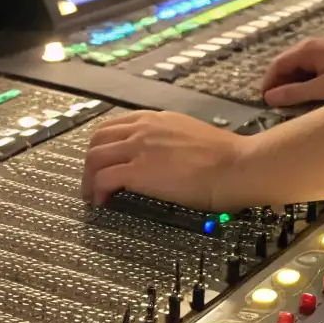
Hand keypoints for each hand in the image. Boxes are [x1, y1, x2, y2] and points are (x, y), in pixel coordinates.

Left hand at [82, 111, 250, 210]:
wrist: (235, 164)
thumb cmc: (226, 156)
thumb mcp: (193, 135)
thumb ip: (173, 140)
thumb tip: (167, 157)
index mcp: (158, 119)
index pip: (116, 125)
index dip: (104, 144)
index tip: (105, 161)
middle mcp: (144, 128)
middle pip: (98, 139)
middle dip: (90, 161)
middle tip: (93, 181)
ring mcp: (139, 148)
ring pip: (94, 158)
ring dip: (88, 178)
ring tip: (92, 196)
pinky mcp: (138, 171)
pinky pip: (103, 179)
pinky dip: (96, 191)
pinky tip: (102, 203)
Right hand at [262, 38, 323, 108]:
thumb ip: (296, 93)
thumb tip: (269, 97)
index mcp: (309, 49)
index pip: (277, 65)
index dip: (268, 85)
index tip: (265, 107)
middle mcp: (314, 48)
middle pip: (287, 67)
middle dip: (280, 87)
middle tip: (278, 112)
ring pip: (300, 72)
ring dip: (294, 89)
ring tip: (293, 110)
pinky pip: (313, 75)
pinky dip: (307, 87)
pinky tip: (311, 102)